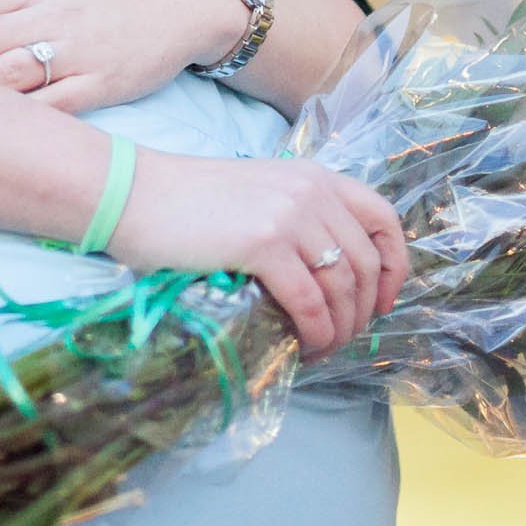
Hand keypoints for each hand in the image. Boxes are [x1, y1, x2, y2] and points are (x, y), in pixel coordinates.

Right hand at [106, 151, 407, 359]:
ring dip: (340, 330)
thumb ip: (295, 218)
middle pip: (366, 264)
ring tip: (322, 350)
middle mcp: (311, 191)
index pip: (383, 219)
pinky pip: (310, 302)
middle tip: (344, 339)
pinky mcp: (264, 244)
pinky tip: (305, 347)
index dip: (394, 266)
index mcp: (314, 176)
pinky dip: (315, 333)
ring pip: (342, 288)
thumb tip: (323, 274)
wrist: (131, 194)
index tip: (382, 300)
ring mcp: (290, 215)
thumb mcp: (256, 194)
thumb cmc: (183, 201)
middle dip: (363, 311)